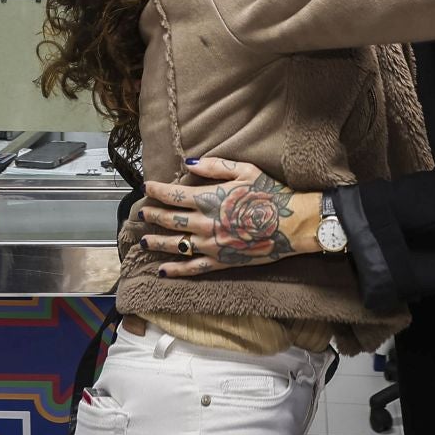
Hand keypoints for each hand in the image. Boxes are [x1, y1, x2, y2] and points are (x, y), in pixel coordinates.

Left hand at [139, 157, 320, 277]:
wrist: (293, 224)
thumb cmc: (271, 193)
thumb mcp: (245, 170)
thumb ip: (215, 167)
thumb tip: (189, 164)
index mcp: (209, 199)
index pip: (173, 195)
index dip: (157, 191)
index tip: (146, 188)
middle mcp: (205, 223)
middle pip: (170, 220)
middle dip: (152, 215)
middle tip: (141, 213)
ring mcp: (212, 245)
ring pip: (176, 244)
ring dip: (156, 241)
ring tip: (143, 239)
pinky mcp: (221, 262)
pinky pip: (193, 267)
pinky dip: (175, 270)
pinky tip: (162, 270)